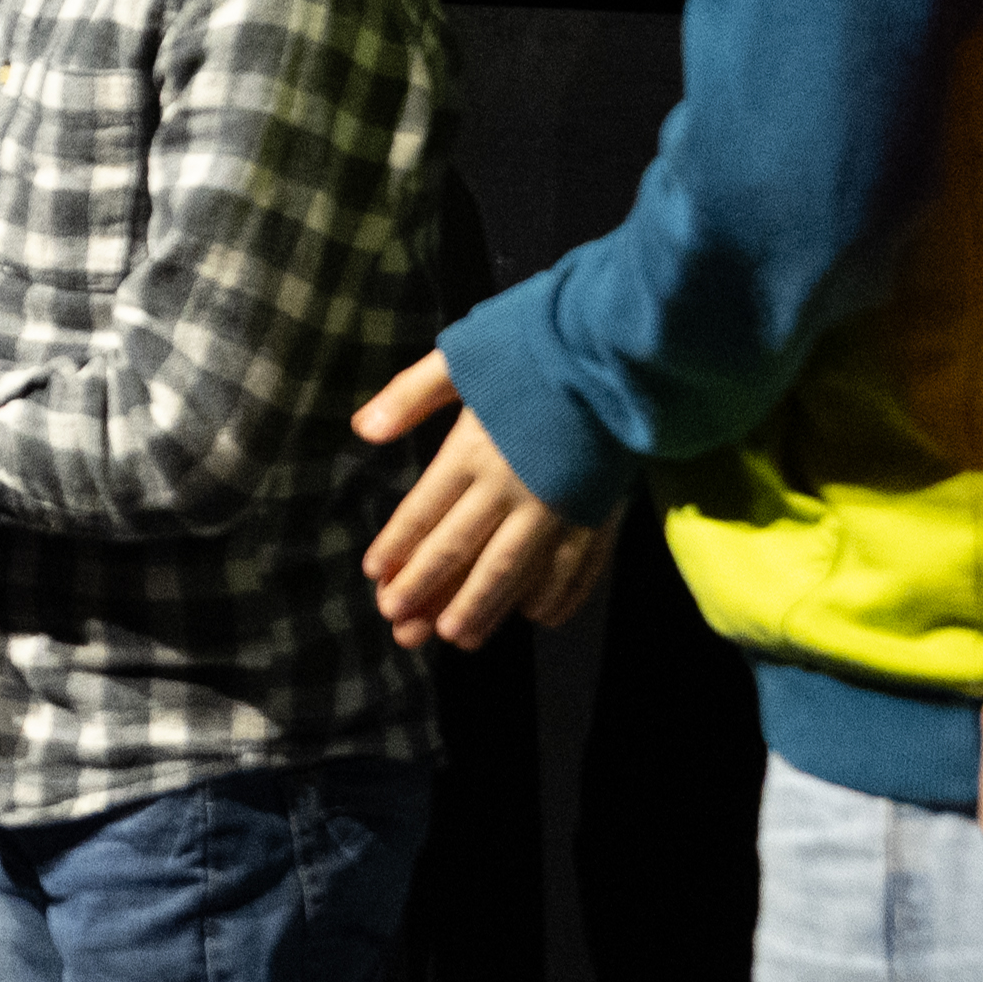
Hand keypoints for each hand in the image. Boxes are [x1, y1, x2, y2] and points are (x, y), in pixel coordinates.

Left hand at [352, 351, 619, 647]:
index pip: (424, 513)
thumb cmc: (537, 344)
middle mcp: (510, 488)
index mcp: (472, 452)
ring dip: (482, 608)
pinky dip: (555, 596)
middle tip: (403, 630)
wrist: (620, 347)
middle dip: (427, 593)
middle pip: (461, 552)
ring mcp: (557, 507)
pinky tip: (535, 616)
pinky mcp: (599, 513)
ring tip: (458, 637)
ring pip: (512, 572)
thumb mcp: (464, 356)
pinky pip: (574, 568)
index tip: (377, 578)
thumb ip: (411, 394)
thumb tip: (362, 430)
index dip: (398, 549)